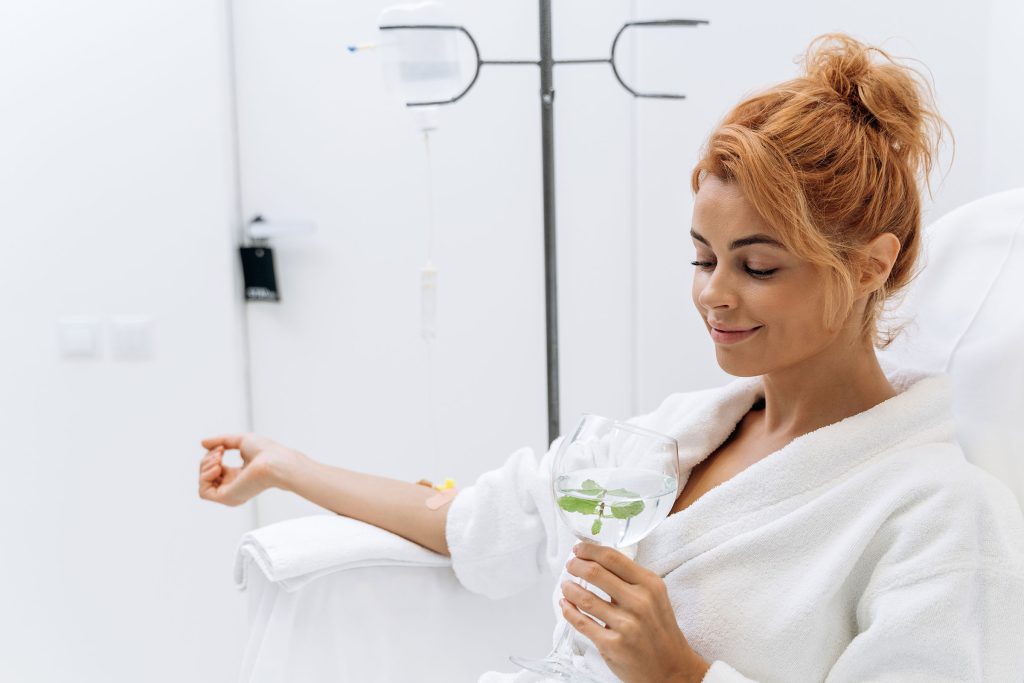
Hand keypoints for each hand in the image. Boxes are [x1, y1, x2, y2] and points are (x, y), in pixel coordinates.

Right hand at [198, 433, 305, 506]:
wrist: (275, 461)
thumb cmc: (265, 451)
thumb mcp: (240, 440)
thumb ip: (221, 441)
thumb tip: (202, 443)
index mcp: (238, 476)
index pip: (214, 469)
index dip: (211, 456)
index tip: (221, 447)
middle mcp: (232, 487)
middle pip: (206, 475)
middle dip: (207, 459)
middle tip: (220, 451)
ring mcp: (229, 494)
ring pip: (203, 483)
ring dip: (205, 466)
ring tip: (218, 458)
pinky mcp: (226, 498)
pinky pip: (203, 492)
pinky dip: (205, 476)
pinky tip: (218, 467)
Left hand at [562, 542, 710, 682]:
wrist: (672, 668)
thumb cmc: (660, 631)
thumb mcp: (655, 597)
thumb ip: (631, 580)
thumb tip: (598, 561)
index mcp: (650, 585)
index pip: (612, 557)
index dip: (589, 550)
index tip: (578, 548)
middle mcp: (639, 602)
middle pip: (595, 572)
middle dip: (575, 565)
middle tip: (570, 565)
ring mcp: (625, 624)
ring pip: (585, 598)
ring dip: (569, 588)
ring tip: (566, 585)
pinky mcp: (612, 645)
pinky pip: (582, 623)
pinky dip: (568, 611)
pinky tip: (565, 605)